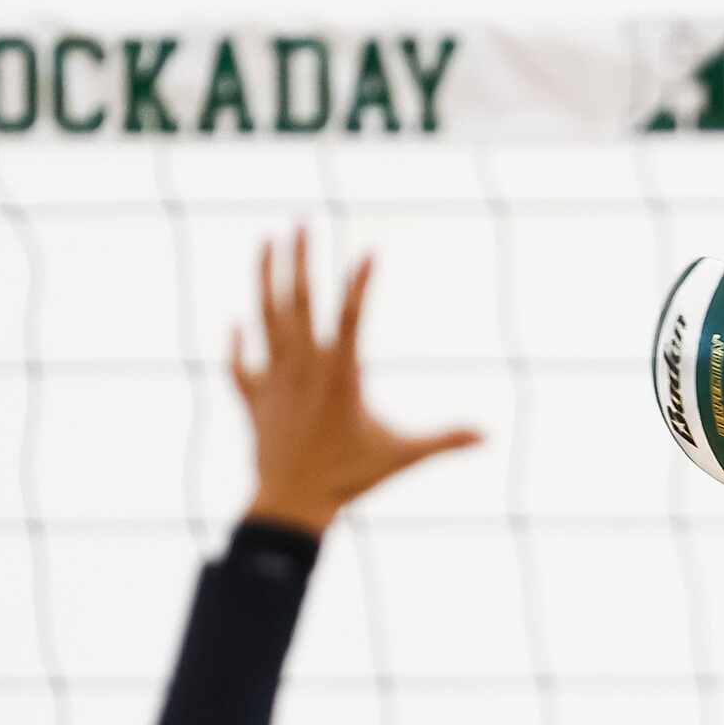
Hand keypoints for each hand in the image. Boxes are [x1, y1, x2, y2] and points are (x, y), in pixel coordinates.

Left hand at [232, 228, 481, 534]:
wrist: (290, 505)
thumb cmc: (349, 480)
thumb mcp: (402, 456)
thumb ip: (444, 440)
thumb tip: (488, 435)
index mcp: (339, 374)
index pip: (350, 316)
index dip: (361, 282)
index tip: (372, 250)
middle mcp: (302, 368)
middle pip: (297, 300)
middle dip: (301, 257)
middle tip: (303, 218)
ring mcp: (273, 380)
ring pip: (264, 317)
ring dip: (265, 276)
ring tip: (268, 240)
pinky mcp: (254, 398)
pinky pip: (241, 364)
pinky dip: (237, 343)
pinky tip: (236, 323)